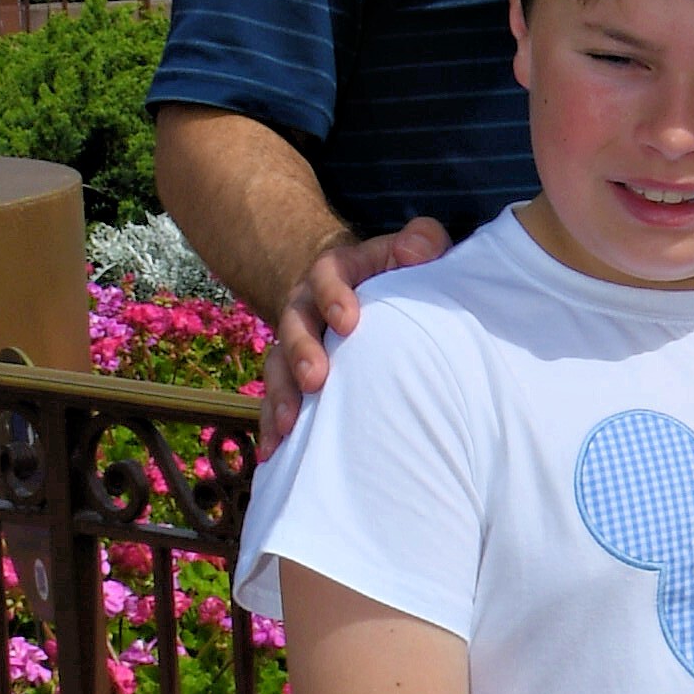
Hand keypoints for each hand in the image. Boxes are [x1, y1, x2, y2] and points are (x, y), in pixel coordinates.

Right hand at [256, 214, 450, 455]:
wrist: (357, 292)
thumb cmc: (393, 274)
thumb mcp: (408, 251)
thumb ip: (421, 241)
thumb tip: (417, 252)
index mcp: (334, 272)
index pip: (327, 276)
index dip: (333, 296)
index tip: (348, 322)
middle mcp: (306, 305)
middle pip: (295, 324)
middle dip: (301, 351)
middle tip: (314, 379)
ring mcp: (295, 342)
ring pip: (278, 366)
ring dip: (281, 394)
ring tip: (289, 425)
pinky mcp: (291, 375)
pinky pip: (276, 398)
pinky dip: (272, 424)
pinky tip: (274, 451)